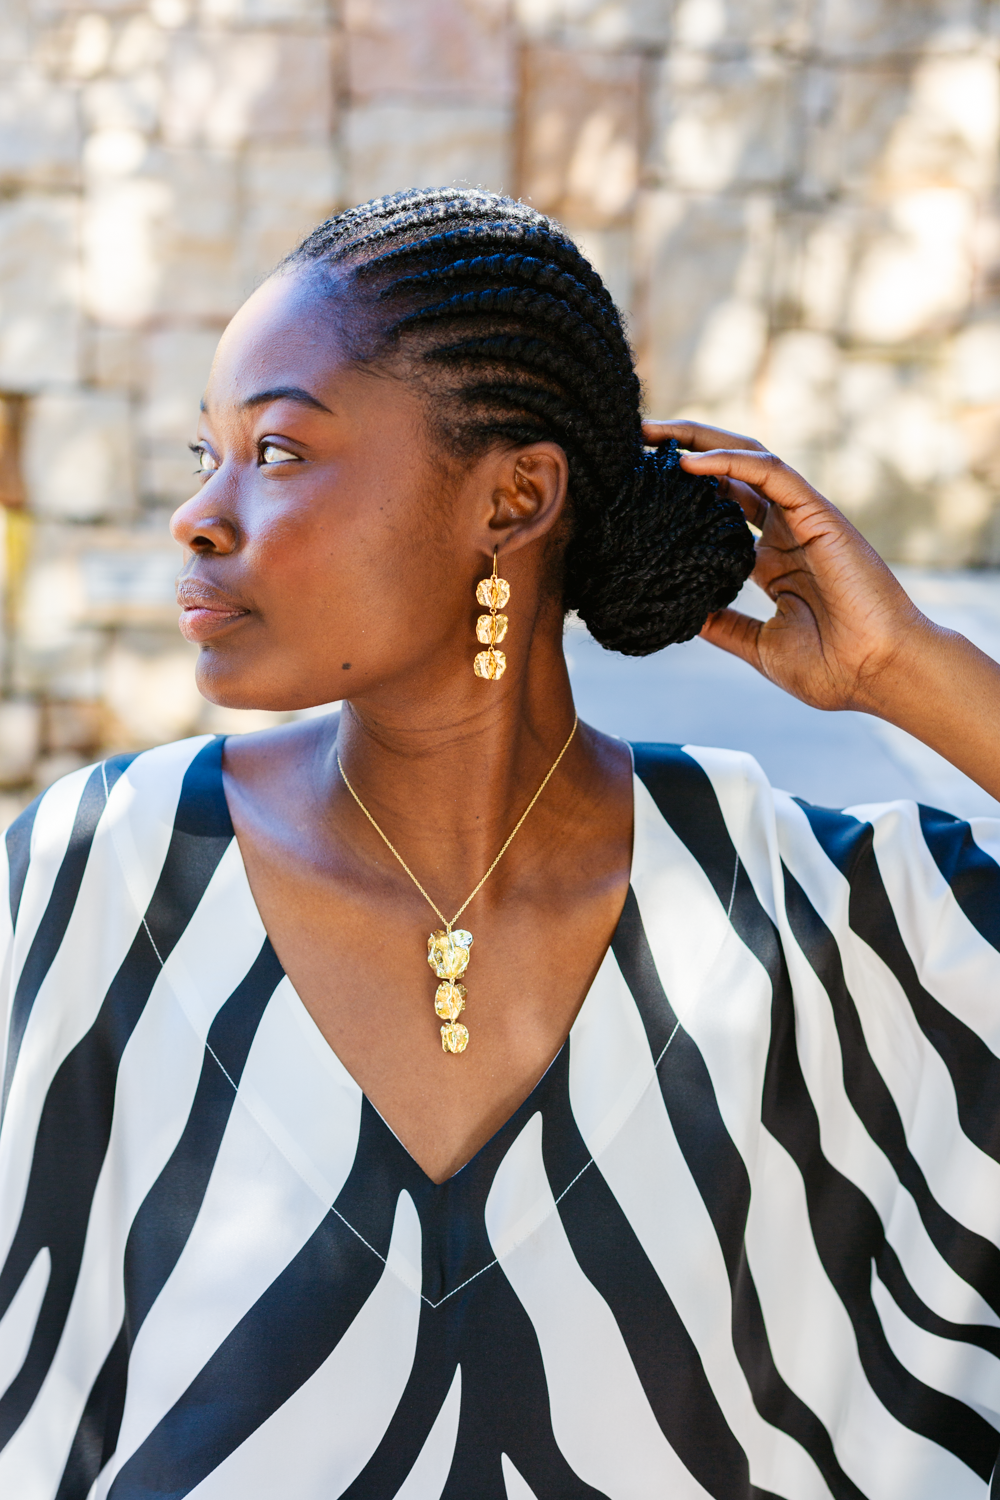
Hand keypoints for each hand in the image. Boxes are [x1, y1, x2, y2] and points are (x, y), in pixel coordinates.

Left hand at [643, 419, 927, 714]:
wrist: (880, 674)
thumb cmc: (832, 668)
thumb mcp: (759, 646)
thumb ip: (723, 625)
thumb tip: (678, 615)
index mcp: (773, 562)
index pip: (722, 511)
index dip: (682, 494)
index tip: (637, 487)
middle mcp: (786, 532)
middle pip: (728, 474)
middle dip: (683, 450)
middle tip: (633, 439)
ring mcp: (803, 520)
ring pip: (747, 459)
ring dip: (699, 441)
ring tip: (650, 433)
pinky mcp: (818, 514)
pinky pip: (772, 473)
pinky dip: (730, 461)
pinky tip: (689, 461)